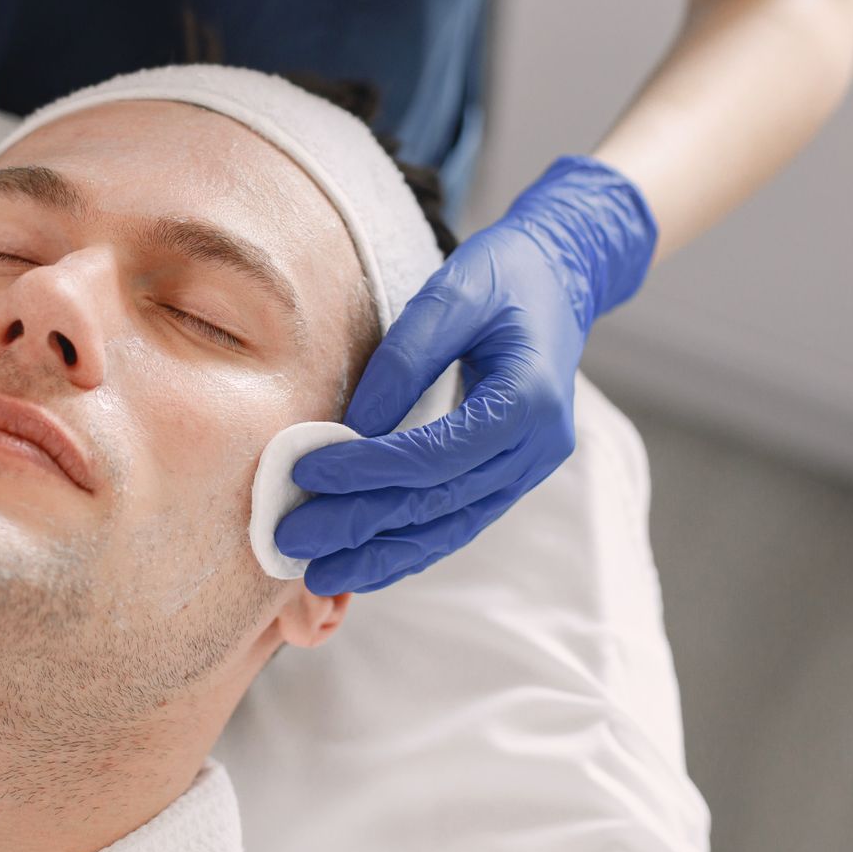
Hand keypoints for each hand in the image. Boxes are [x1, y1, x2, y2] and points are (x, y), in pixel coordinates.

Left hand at [274, 155, 658, 594]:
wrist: (561, 281)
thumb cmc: (504, 277)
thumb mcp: (453, 293)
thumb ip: (405, 358)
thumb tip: (352, 428)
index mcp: (529, 399)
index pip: (435, 454)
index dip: (367, 468)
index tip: (306, 471)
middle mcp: (537, 447)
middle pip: (438, 502)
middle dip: (360, 526)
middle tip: (291, 539)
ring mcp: (530, 469)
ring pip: (450, 527)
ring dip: (382, 555)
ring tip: (319, 574)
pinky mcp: (514, 476)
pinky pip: (460, 521)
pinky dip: (411, 546)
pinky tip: (366, 562)